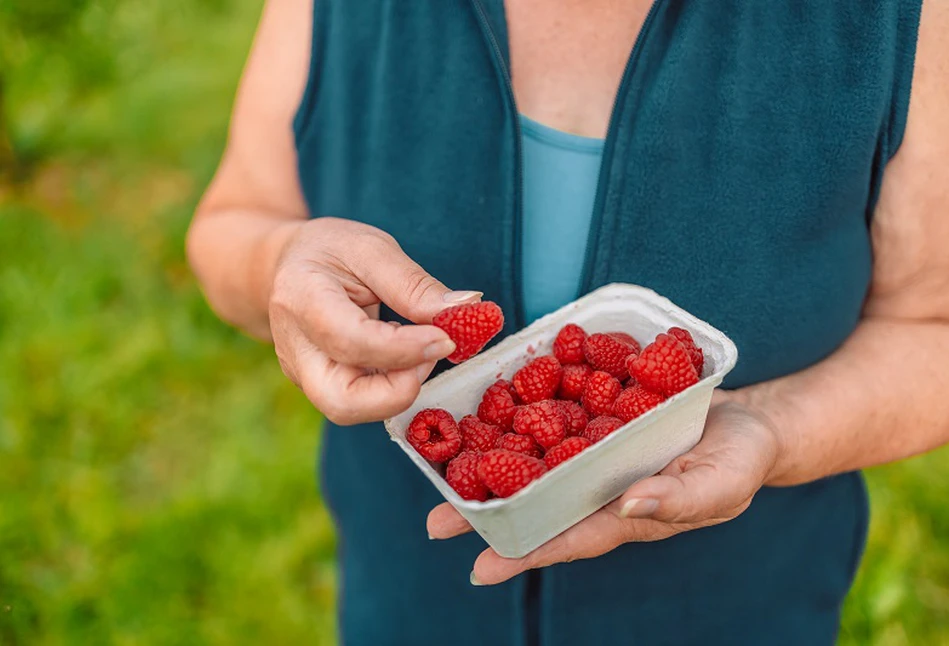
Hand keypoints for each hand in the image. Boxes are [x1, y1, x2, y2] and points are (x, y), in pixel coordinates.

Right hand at [269, 217, 480, 424]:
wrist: (287, 266)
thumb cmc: (331, 252)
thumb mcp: (371, 248)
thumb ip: (413, 284)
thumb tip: (465, 307)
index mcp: (301, 298)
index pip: (350, 341)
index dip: (403, 349)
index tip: (445, 338)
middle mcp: (295, 347)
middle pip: (340, 400)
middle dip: (397, 392)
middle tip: (431, 355)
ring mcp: (303, 374)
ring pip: (349, 410)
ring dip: (398, 390)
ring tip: (420, 349)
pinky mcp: (319, 387)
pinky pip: (359, 401)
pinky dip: (392, 386)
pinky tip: (407, 355)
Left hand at [427, 390, 781, 584]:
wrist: (745, 420)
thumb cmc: (739, 461)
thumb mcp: (721, 484)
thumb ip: (679, 499)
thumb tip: (627, 509)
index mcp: (627, 514)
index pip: (570, 538)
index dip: (527, 554)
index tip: (481, 569)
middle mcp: (600, 488)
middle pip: (536, 505)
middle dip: (487, 516)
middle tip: (436, 524)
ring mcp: (594, 454)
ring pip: (534, 462)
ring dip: (489, 465)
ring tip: (440, 468)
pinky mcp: (596, 418)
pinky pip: (554, 417)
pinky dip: (521, 415)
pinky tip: (486, 409)